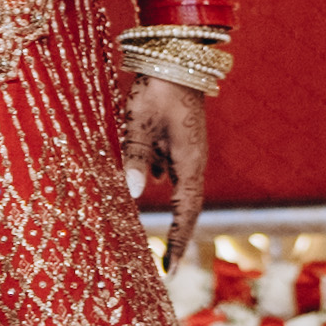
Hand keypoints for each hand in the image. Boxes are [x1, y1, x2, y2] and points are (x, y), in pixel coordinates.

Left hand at [123, 78, 209, 263]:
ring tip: (153, 233)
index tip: (169, 270)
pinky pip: (169, 168)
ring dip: (169, 210)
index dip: (178, 241)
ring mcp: (187, 149)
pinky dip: (157, 181)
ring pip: (178, 188)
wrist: (176, 56)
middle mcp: (192, 160)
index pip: (186, 212)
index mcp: (190, 162)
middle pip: (187, 206)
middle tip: (167, 265)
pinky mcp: (178, 138)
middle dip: (178, 234)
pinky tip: (140, 181)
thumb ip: (136, 159)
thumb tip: (132, 197)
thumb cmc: (157, 88)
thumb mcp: (140, 124)